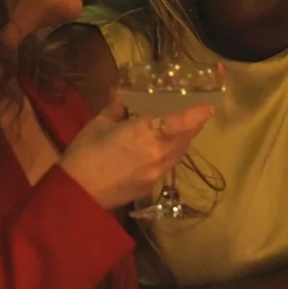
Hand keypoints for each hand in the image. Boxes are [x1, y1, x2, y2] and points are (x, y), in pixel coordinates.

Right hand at [61, 92, 214, 209]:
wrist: (77, 196)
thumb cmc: (84, 155)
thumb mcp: (98, 124)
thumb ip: (116, 107)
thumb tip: (122, 92)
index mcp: (145, 132)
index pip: (182, 120)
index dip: (199, 113)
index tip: (210, 105)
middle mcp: (158, 152)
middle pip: (187, 137)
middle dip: (194, 125)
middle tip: (195, 112)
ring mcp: (157, 172)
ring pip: (180, 152)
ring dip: (184, 139)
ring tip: (180, 128)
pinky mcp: (151, 186)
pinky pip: (169, 165)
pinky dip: (171, 153)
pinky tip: (160, 148)